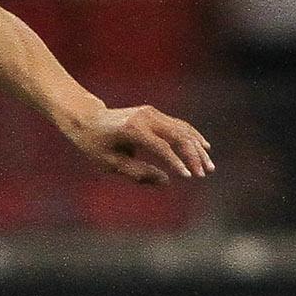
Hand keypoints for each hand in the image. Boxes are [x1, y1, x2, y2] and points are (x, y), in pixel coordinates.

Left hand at [62, 103, 214, 184]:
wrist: (88, 119)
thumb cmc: (95, 145)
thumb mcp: (110, 163)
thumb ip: (138, 172)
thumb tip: (167, 181)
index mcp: (132, 130)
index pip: (161, 147)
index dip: (176, 162)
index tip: (189, 176)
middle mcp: (145, 118)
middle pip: (178, 136)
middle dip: (193, 156)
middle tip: (204, 173)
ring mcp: (151, 113)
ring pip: (182, 129)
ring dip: (197, 148)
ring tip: (208, 166)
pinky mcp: (155, 113)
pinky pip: (178, 125)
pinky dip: (192, 137)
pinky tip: (203, 148)